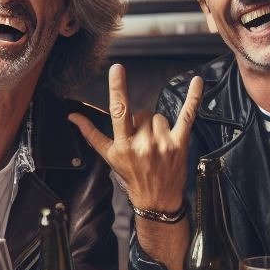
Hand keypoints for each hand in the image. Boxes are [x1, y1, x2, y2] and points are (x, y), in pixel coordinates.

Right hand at [69, 64, 203, 212]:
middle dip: (141, 123)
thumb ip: (91, 133)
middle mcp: (143, 144)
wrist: (157, 200)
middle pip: (142, 113)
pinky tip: (197, 81)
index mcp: (123, 145)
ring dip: (157, 126)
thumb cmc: (131, 177)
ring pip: (159, 117)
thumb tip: (73, 116)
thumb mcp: (109, 157)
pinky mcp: (180, 144)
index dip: (117, 88)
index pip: (118, 111)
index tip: (117, 69)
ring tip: (156, 144)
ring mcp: (163, 144)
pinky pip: (187, 115)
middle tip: (142, 142)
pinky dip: (193, 98)